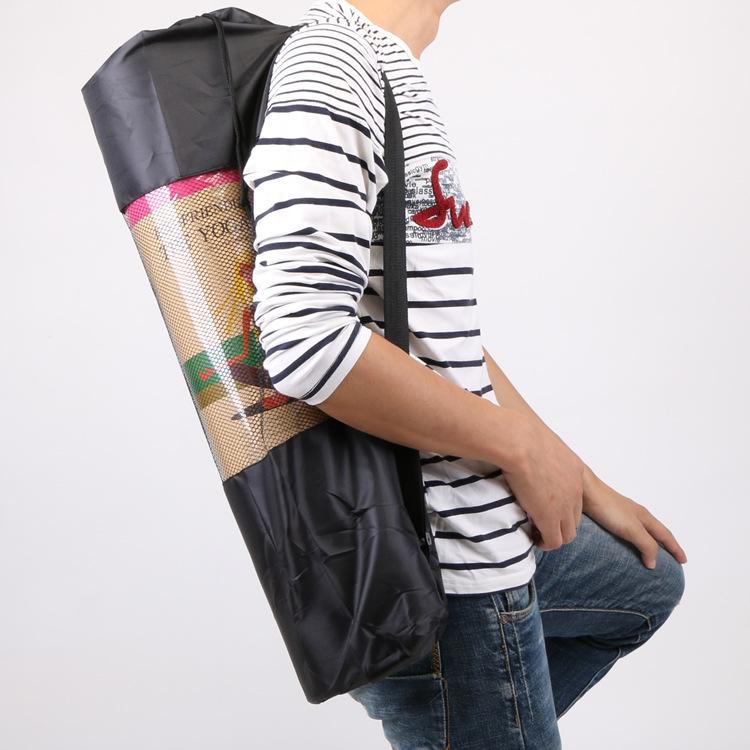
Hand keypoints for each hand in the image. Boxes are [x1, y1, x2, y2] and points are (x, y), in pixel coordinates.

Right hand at [502, 413, 584, 550]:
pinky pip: (554, 541)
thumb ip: (537, 444)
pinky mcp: (550, 518)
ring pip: (567, 533)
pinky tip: (533, 537)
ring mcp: (564, 505)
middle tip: (540, 522)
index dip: (560, 505)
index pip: (575, 496)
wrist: (519, 442)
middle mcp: (575, 489)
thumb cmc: (521, 432)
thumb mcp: (538, 436)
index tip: (542, 505)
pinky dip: (544, 543)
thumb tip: (520, 436)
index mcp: (573, 469)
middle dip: (559, 523)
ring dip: (553, 535)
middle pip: (575, 517)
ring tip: (536, 532)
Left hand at [581, 467, 687, 567]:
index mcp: (644, 517)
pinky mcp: (606, 516)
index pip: (665, 535)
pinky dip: (629, 541)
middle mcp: (635, 515)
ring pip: (639, 531)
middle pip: (654, 532)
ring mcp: (621, 514)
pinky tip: (621, 546)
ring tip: (647, 555)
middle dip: (664, 546)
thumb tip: (654, 563)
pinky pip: (624, 531)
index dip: (675, 548)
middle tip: (671, 559)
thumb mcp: (632, 528)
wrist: (583, 490)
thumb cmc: (608, 507)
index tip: (683, 560)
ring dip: (646, 543)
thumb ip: (646, 545)